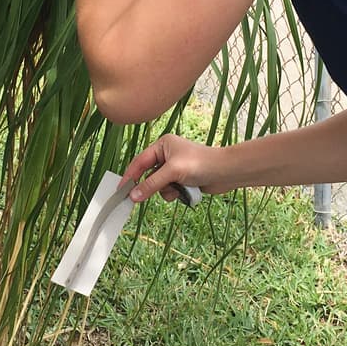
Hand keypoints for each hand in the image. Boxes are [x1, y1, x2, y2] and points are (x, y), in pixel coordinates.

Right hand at [120, 134, 234, 203]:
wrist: (226, 172)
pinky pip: (168, 191)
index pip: (140, 161)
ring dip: (165, 191)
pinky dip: (174, 194)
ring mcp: (174, 169)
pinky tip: (184, 191)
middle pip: (148, 175)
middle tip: (137, 200)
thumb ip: (151, 184)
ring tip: (178, 188)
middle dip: (150, 186)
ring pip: (158, 186)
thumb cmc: (201, 164)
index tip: (120, 190)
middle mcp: (167, 155)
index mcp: (162, 145)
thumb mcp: (172, 172)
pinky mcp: (181, 180)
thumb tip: (133, 196)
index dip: (130, 176)